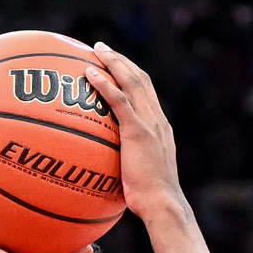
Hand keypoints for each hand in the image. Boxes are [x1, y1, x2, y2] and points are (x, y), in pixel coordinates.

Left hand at [85, 44, 186, 222]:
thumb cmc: (151, 201)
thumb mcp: (141, 176)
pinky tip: (89, 73)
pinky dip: (104, 84)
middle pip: (140, 79)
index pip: (147, 93)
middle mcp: (157, 120)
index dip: (132, 75)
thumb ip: (131, 166)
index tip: (117, 66)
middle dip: (121, 60)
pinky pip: (119, 101)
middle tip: (102, 48)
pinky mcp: (138, 132)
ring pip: (132, 81)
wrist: (162, 204)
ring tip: (95, 50)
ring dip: (113, 62)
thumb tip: (110, 172)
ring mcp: (149, 124)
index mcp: (160, 127)